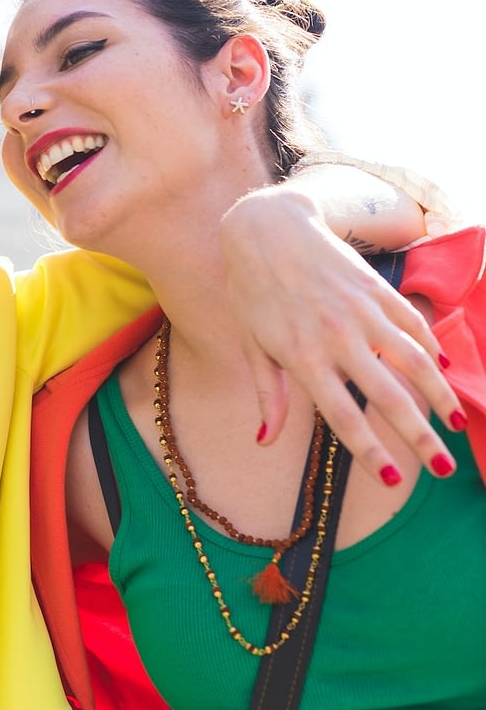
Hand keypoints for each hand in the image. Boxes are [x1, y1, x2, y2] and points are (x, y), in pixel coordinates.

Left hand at [221, 188, 462, 481]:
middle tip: (444, 468)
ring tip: (458, 425)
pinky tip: (443, 372)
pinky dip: (431, 349)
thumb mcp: (251, 344)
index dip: (368, 450)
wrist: (267, 229)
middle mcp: (338, 338)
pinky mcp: (378, 290)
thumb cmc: (252, 293)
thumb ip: (269, 394)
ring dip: (439, 396)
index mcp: (303, 357)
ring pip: (414, 361)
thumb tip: (264, 442)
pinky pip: (413, 325)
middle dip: (419, 436)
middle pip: (388, 396)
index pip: (341, 415)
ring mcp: (362, 312)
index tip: (391, 480)